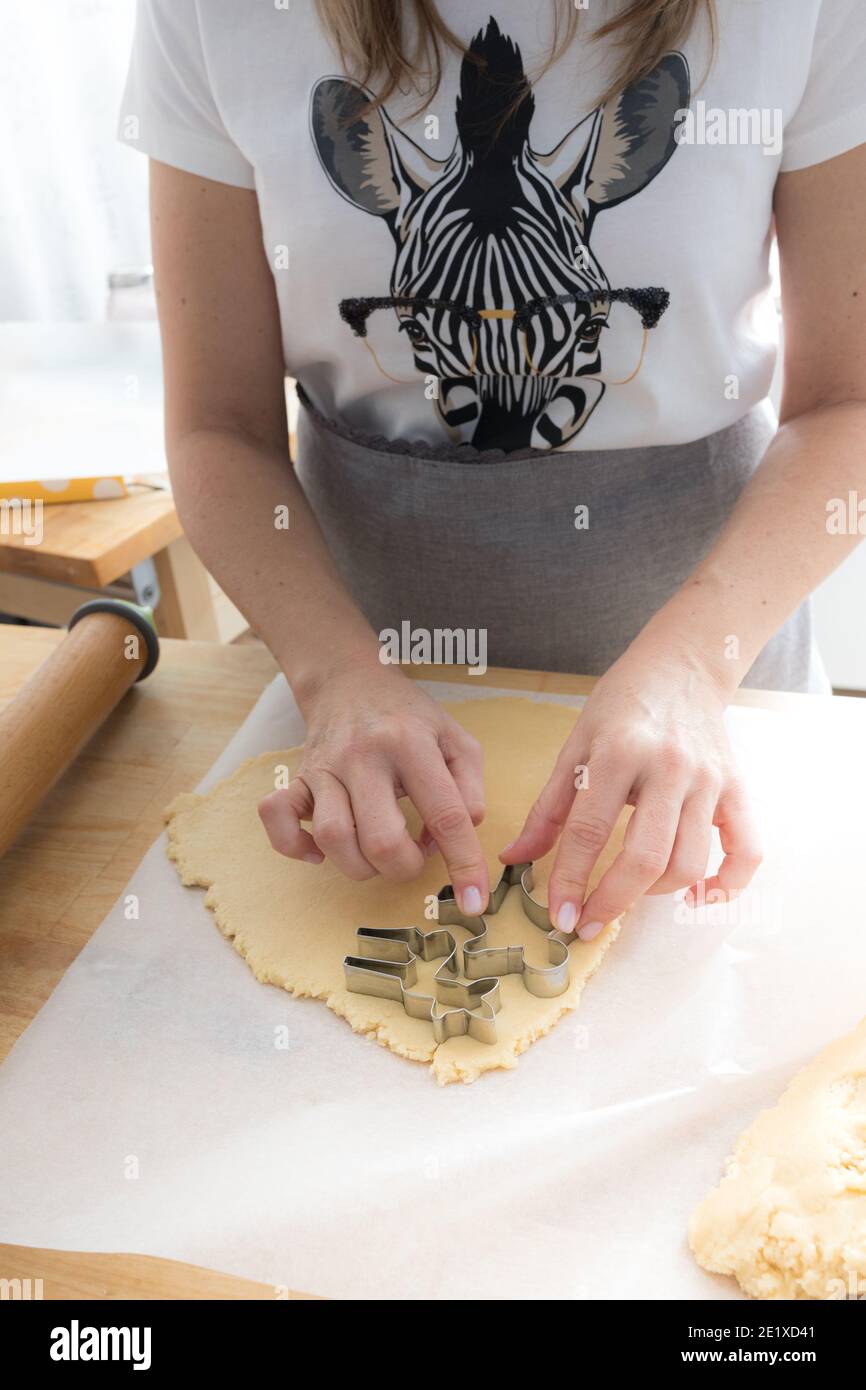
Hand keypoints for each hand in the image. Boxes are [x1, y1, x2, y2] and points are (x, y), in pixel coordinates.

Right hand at [258, 659, 489, 910]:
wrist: (350, 680)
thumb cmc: (409, 718)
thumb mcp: (456, 739)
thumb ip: (470, 788)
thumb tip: (464, 832)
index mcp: (411, 744)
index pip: (445, 815)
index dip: (464, 864)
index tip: (475, 901)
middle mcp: (364, 755)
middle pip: (381, 840)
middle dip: (405, 867)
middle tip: (414, 853)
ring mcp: (325, 767)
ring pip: (333, 839)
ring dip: (361, 865)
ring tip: (378, 850)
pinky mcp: (297, 777)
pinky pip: (277, 819)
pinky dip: (297, 847)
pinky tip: (322, 851)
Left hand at [502, 637, 761, 938]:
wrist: (682, 665)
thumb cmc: (622, 705)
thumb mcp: (575, 743)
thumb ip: (548, 807)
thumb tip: (516, 858)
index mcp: (618, 752)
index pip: (590, 831)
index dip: (570, 879)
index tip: (558, 915)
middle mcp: (668, 767)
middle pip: (645, 858)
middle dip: (612, 902)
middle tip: (588, 924)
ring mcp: (708, 779)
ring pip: (689, 862)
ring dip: (656, 894)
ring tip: (630, 896)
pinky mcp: (737, 788)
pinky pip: (746, 850)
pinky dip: (727, 884)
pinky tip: (699, 898)